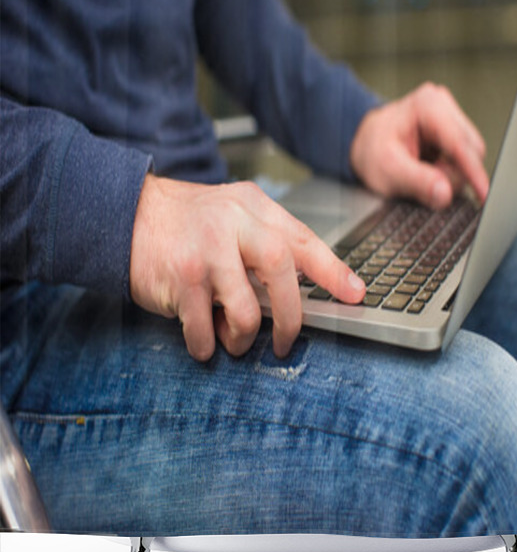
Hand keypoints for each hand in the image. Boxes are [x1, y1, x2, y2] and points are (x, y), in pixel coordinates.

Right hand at [129, 176, 364, 360]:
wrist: (125, 214)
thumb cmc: (187, 223)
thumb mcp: (233, 215)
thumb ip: (265, 242)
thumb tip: (303, 289)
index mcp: (254, 208)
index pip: (303, 240)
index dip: (333, 271)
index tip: (355, 295)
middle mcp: (233, 223)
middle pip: (282, 270)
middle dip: (291, 316)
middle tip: (286, 341)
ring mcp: (206, 249)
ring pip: (246, 308)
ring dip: (243, 336)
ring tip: (234, 341)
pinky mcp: (180, 277)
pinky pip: (203, 327)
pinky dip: (207, 344)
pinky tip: (203, 340)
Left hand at [350, 82, 488, 208]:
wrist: (364, 143)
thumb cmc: (371, 150)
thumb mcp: (388, 171)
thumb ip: (417, 182)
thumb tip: (444, 193)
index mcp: (427, 106)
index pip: (460, 143)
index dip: (473, 172)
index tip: (484, 194)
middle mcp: (442, 105)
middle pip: (471, 150)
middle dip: (452, 174)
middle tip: (424, 181)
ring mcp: (450, 116)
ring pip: (470, 156)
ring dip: (450, 174)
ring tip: (422, 173)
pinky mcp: (452, 130)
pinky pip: (464, 158)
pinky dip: (449, 171)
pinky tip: (430, 169)